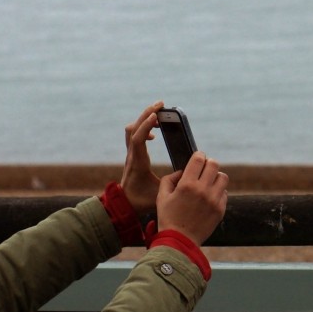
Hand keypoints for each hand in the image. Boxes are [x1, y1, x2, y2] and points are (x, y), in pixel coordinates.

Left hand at [120, 102, 164, 220]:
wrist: (124, 206)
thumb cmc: (142, 201)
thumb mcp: (160, 194)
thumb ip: (174, 183)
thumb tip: (188, 171)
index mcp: (138, 163)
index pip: (138, 140)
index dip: (146, 126)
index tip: (157, 116)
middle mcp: (132, 156)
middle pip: (133, 129)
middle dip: (146, 114)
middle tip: (161, 105)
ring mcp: (130, 155)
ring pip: (131, 130)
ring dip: (143, 119)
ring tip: (158, 114)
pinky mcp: (132, 155)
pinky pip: (134, 135)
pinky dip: (143, 128)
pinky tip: (155, 134)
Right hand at [155, 152, 228, 246]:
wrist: (179, 241)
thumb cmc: (168, 218)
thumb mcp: (161, 197)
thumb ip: (169, 179)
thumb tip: (182, 171)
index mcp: (187, 185)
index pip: (199, 159)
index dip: (198, 155)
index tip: (197, 157)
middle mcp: (203, 190)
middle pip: (214, 164)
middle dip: (208, 164)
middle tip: (203, 169)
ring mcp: (214, 200)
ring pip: (223, 177)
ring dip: (216, 177)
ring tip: (208, 183)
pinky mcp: (221, 209)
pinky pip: (224, 193)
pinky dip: (218, 192)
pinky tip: (209, 197)